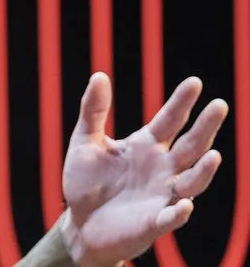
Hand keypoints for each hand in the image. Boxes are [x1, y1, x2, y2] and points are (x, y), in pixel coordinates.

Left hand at [60, 73, 228, 265]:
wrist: (79, 223)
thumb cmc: (86, 182)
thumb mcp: (85, 142)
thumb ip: (93, 111)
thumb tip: (99, 75)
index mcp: (146, 145)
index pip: (170, 120)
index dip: (182, 102)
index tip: (195, 82)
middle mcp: (162, 168)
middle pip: (190, 146)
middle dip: (205, 127)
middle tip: (219, 105)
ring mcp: (161, 195)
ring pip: (192, 182)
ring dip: (204, 171)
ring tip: (214, 155)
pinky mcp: (153, 222)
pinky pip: (170, 217)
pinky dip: (179, 212)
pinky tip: (184, 205)